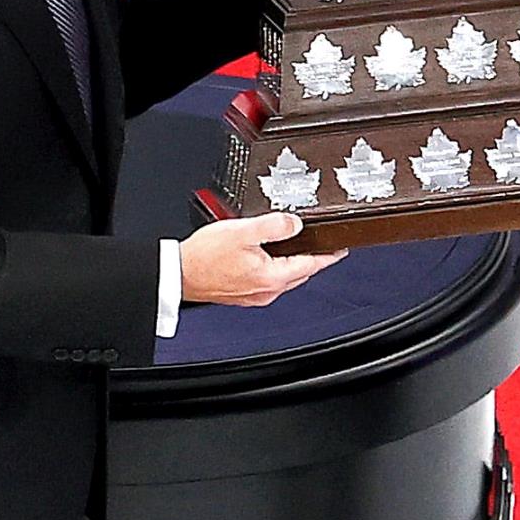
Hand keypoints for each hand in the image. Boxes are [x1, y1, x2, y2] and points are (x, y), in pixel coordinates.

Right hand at [180, 211, 331, 305]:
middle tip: (319, 244)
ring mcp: (255, 296)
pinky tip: (266, 256)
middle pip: (300, 273)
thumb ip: (274, 225)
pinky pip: (269, 281)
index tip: (340, 249)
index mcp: (272, 276)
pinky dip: (275, 269)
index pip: (311, 265)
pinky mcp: (243, 295)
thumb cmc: (204, 256)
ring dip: (292, 263)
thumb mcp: (243, 231)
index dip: (328, 255)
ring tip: (292, 246)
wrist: (179, 274)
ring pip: (285, 278)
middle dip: (311, 258)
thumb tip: (294, 224)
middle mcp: (266, 291)